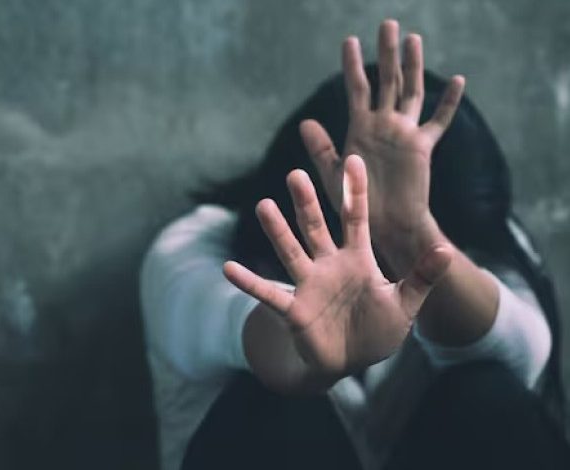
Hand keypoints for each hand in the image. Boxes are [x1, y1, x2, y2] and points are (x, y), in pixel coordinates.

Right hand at [224, 156, 451, 390]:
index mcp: (357, 259)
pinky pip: (268, 293)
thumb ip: (421, 277)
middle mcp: (329, 264)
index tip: (354, 160)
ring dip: (277, 231)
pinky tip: (229, 268)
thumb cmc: (378, 329)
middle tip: (296, 174)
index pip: (355, 219)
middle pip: (316, 227)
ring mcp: (308, 284)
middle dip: (307, 202)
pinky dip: (248, 282)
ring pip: (291, 251)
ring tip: (263, 205)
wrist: (353, 360)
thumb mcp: (405, 304)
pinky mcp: (293, 308)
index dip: (355, 192)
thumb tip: (447, 250)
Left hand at [300, 20, 463, 269]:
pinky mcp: (422, 147)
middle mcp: (383, 125)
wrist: (383, 226)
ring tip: (413, 38)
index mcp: (360, 128)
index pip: (357, 88)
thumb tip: (305, 122)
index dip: (353, 65)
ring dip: (413, 66)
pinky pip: (439, 120)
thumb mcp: (332, 173)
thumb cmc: (354, 203)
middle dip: (387, 53)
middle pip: (387, 80)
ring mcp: (404, 133)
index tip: (349, 40)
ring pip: (410, 91)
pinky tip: (458, 80)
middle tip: (387, 23)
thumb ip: (322, 148)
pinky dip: (449, 102)